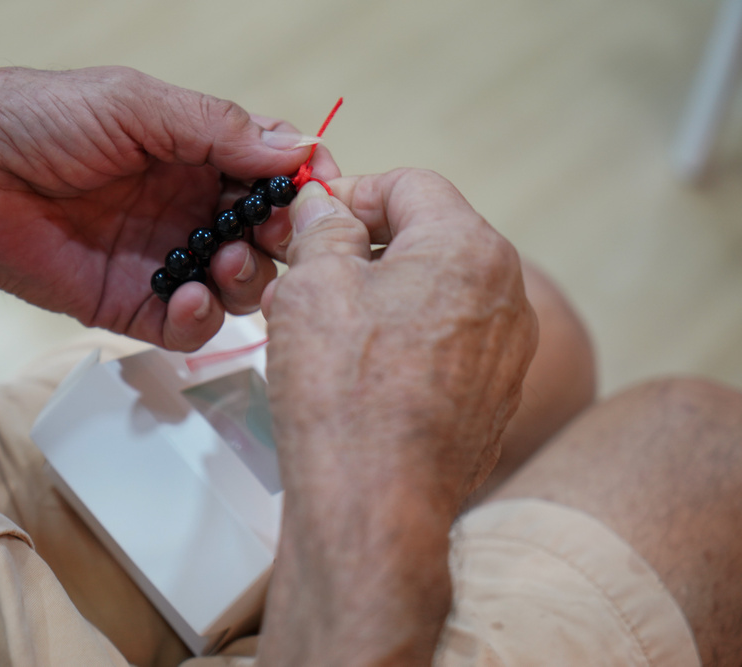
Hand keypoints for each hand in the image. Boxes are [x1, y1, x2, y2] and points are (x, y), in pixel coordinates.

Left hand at [0, 67, 336, 347]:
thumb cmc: (38, 120)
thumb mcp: (137, 106)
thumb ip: (220, 130)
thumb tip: (302, 147)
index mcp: (194, 153)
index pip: (271, 175)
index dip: (303, 186)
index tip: (324, 193)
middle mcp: (187, 208)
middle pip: (266, 236)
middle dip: (283, 239)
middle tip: (273, 235)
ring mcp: (164, 259)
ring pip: (239, 286)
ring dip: (248, 279)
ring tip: (225, 265)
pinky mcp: (133, 304)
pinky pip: (189, 325)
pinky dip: (200, 318)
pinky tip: (184, 297)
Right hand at [259, 170, 536, 664]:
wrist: (376, 504)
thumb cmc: (345, 392)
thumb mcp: (314, 284)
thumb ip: (323, 226)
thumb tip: (326, 207)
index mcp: (468, 247)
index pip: (409, 185)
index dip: (352, 194)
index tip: (312, 222)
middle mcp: (506, 293)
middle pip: (428, 238)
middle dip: (363, 249)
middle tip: (306, 277)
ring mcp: (506, 351)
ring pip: (436, 293)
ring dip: (379, 296)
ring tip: (322, 328)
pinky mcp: (494, 397)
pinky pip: (446, 343)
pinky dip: (403, 341)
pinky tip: (356, 371)